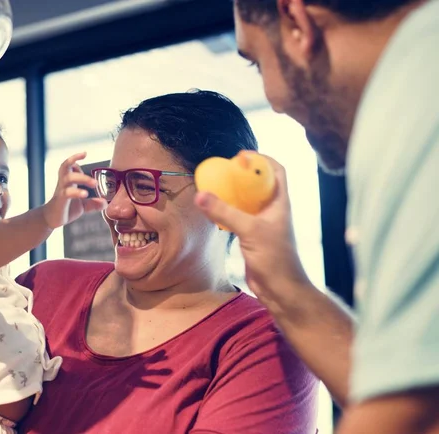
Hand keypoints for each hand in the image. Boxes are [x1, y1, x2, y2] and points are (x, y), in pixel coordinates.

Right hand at [41, 152, 106, 228]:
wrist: (51, 219)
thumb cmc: (65, 208)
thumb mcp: (82, 205)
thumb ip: (93, 203)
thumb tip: (105, 203)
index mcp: (67, 181)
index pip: (68, 165)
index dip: (74, 158)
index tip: (84, 154)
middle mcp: (63, 183)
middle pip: (66, 167)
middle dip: (78, 166)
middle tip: (95, 181)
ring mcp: (61, 191)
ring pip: (68, 178)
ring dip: (82, 178)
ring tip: (94, 184)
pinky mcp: (60, 200)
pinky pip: (67, 192)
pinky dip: (77, 192)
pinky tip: (85, 194)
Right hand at [195, 156, 310, 309]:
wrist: (280, 290)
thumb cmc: (274, 258)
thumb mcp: (250, 230)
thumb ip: (225, 212)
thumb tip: (200, 195)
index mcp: (280, 203)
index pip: (276, 171)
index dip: (261, 159)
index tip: (241, 156)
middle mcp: (273, 210)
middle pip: (259, 184)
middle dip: (243, 175)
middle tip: (224, 170)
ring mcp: (263, 224)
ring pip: (248, 202)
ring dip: (234, 194)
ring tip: (216, 187)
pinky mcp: (253, 237)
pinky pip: (239, 217)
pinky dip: (228, 211)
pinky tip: (215, 211)